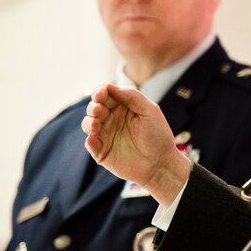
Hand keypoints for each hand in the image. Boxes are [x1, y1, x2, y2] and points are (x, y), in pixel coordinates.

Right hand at [81, 84, 191, 203]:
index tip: (101, 94)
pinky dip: (90, 140)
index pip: (106, 95)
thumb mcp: (150, 111)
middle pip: (95, 108)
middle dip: (94, 106)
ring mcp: (106, 135)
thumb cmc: (159, 136)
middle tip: (98, 110)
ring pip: (88, 124)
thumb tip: (110, 87)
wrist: (161, 163)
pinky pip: (90, 144)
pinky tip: (94, 138)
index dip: (101, 92)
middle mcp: (112, 119)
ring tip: (96, 123)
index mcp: (123, 108)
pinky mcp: (102, 151)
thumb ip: (132, 97)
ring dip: (89, 121)